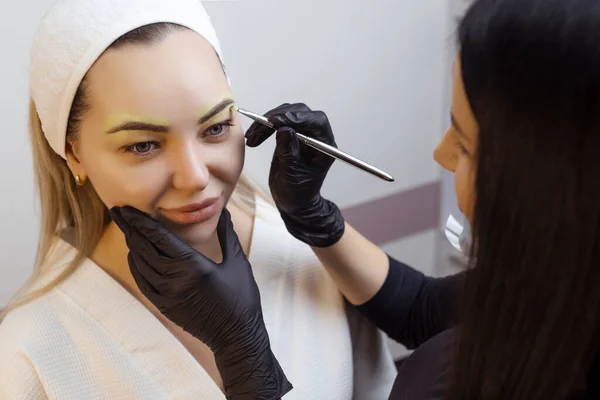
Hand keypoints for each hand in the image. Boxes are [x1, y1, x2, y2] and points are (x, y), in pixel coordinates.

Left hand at [109, 206, 291, 398]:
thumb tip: (223, 210)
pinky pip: (142, 281)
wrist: (236, 336)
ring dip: (131, 244)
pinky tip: (135, 254)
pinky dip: (135, 265)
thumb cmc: (241, 298)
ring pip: (140, 264)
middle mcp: (175, 279)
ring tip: (126, 228)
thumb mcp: (237, 262)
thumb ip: (226, 234)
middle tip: (118, 211)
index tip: (127, 208)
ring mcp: (167, 294)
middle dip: (129, 228)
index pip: (159, 237)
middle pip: (143, 247)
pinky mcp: (164, 306)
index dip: (141, 221)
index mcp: (193, 265)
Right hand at [245, 103, 344, 246]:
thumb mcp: (292, 176)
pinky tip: (254, 136)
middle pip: (301, 113)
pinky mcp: (291, 135)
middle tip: (260, 127)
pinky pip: (279, 122)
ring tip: (253, 137)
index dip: (297, 118)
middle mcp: (317, 137)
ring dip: (267, 122)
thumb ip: (289, 153)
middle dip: (279, 117)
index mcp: (325, 147)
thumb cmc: (298, 195)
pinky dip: (265, 127)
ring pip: (288, 114)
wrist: (293, 203)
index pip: (316, 122)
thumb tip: (284, 128)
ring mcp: (304, 134)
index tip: (276, 122)